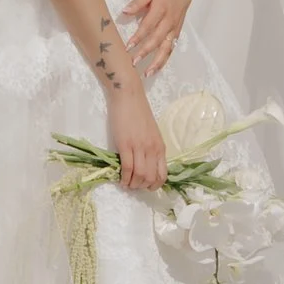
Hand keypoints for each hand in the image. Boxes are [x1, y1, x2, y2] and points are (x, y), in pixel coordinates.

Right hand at [106, 73, 166, 193]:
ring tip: (126, 184)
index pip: (162, 174)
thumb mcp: (151, 133)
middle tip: (134, 186)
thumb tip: (145, 164)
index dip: (155, 185)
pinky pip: (127, 168)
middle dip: (142, 187)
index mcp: (160, 147)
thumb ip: (151, 148)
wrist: (128, 96)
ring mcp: (139, 147)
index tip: (146, 186)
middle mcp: (152, 149)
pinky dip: (124, 178)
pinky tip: (121, 179)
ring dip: (133, 184)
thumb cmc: (138, 113)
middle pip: (150, 178)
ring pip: (140, 175)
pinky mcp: (125, 144)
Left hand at [119, 0, 192, 78]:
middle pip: (157, 39)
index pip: (148, 25)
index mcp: (161, 9)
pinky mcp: (177, 34)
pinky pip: (171, 49)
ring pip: (167, 48)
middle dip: (146, 52)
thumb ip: (137, 2)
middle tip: (134, 62)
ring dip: (157, 62)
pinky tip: (155, 69)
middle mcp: (169, 22)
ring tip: (147, 73)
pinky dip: (164, 61)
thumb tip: (124, 11)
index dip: (138, 37)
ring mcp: (174, 29)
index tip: (128, 47)